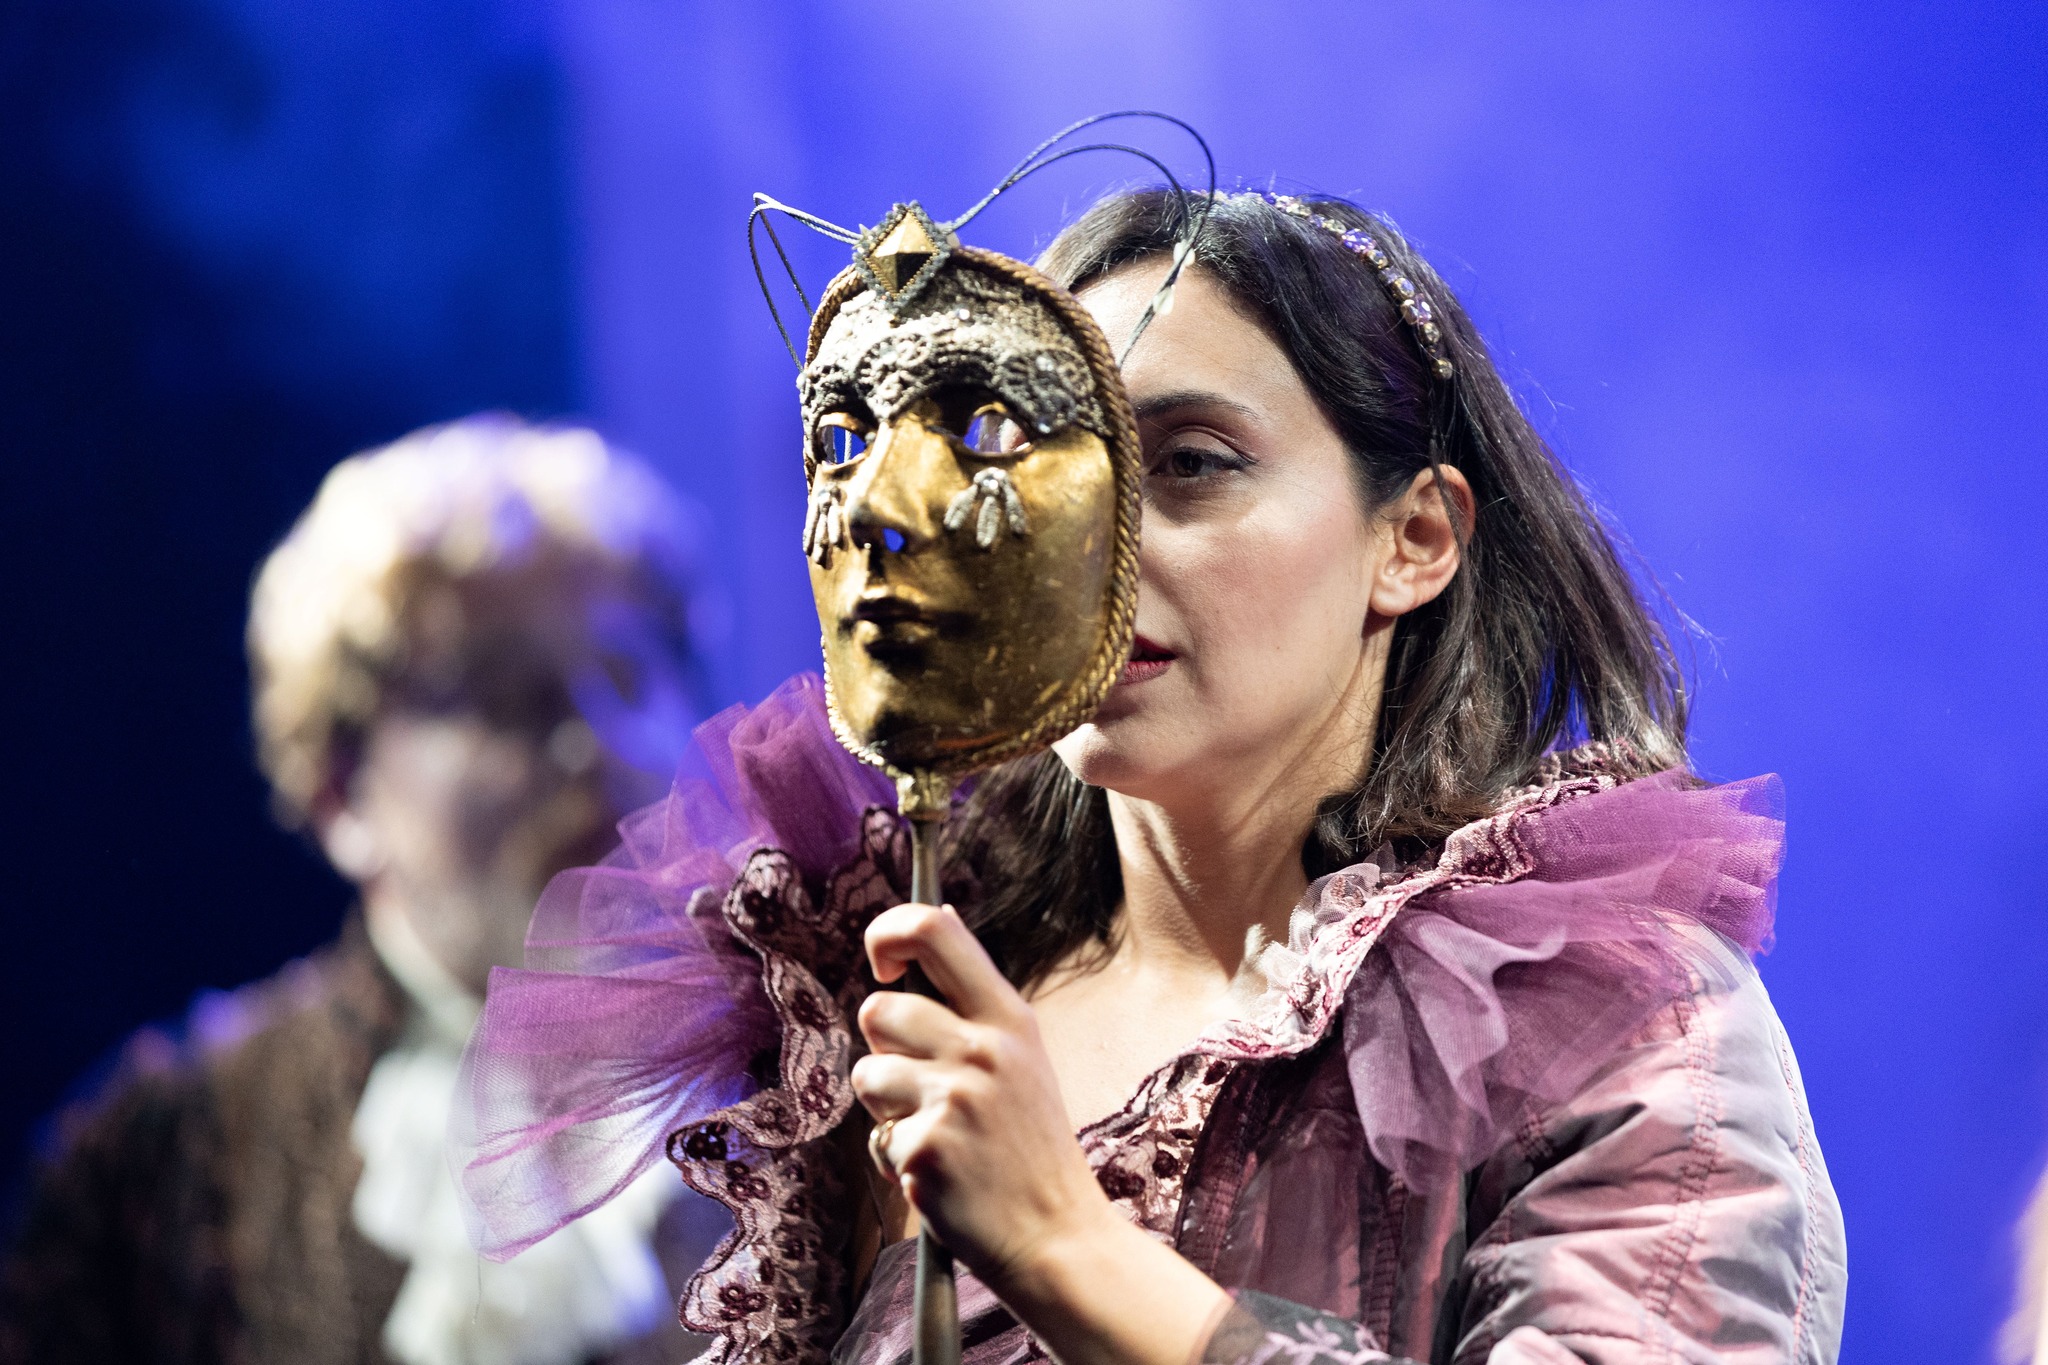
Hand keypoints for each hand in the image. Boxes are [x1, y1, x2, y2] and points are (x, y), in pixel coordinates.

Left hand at [852, 901, 1229, 1364]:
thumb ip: (975, 999)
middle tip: (924, 1088)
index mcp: (1009, 1017)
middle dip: (884, 1049)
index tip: (886, 966)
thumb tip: (937, 915)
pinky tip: (941, 1175)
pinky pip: (876, 1138)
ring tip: (936, 1134)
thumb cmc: (1031, 1150)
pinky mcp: (928, 1146)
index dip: (890, 933)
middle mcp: (983, 1047)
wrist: (1058, 1237)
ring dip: (886, 1109)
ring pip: (868, 1073)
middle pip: (880, 1008)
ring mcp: (955, 1096)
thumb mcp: (1024, 1057)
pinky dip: (898, 1161)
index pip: (934, 930)